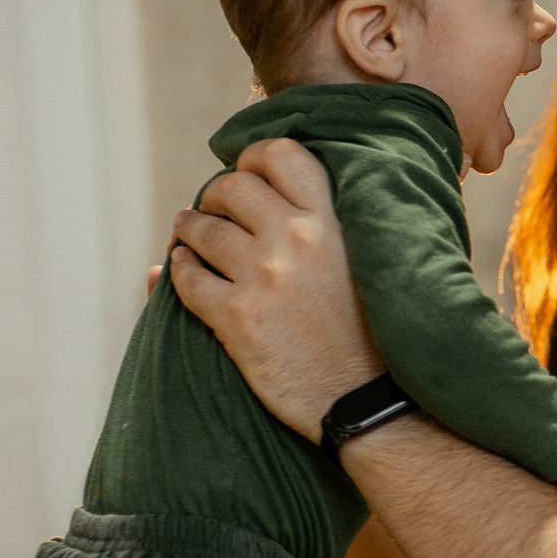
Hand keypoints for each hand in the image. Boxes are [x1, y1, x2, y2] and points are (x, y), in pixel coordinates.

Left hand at [167, 137, 385, 441]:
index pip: (282, 156)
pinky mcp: (238, 319)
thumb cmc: (378, 335)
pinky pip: (188, 280)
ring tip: (186, 230)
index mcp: (332, 221)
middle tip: (213, 206)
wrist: (369, 401)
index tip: (246, 170)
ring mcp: (263, 278)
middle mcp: (295, 239)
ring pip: (202, 230)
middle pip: (233, 188)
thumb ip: (334, 227)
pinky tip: (179, 269)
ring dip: (189, 227)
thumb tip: (280, 195)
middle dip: (217, 193)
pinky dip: (178, 271)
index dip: (254, 156)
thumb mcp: (370, 265)